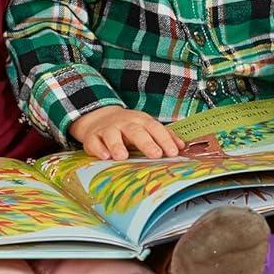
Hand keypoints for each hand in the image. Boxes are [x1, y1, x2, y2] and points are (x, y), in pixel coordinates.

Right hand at [70, 106, 184, 159]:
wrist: (98, 117)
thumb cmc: (128, 127)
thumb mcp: (146, 127)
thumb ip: (163, 136)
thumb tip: (181, 146)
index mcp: (140, 121)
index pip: (155, 128)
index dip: (164, 139)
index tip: (173, 152)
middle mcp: (124, 123)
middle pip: (135, 131)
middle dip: (146, 142)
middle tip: (156, 154)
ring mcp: (108, 129)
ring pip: (112, 135)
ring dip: (117, 145)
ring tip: (122, 156)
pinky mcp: (92, 137)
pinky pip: (94, 142)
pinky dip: (98, 149)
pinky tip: (105, 156)